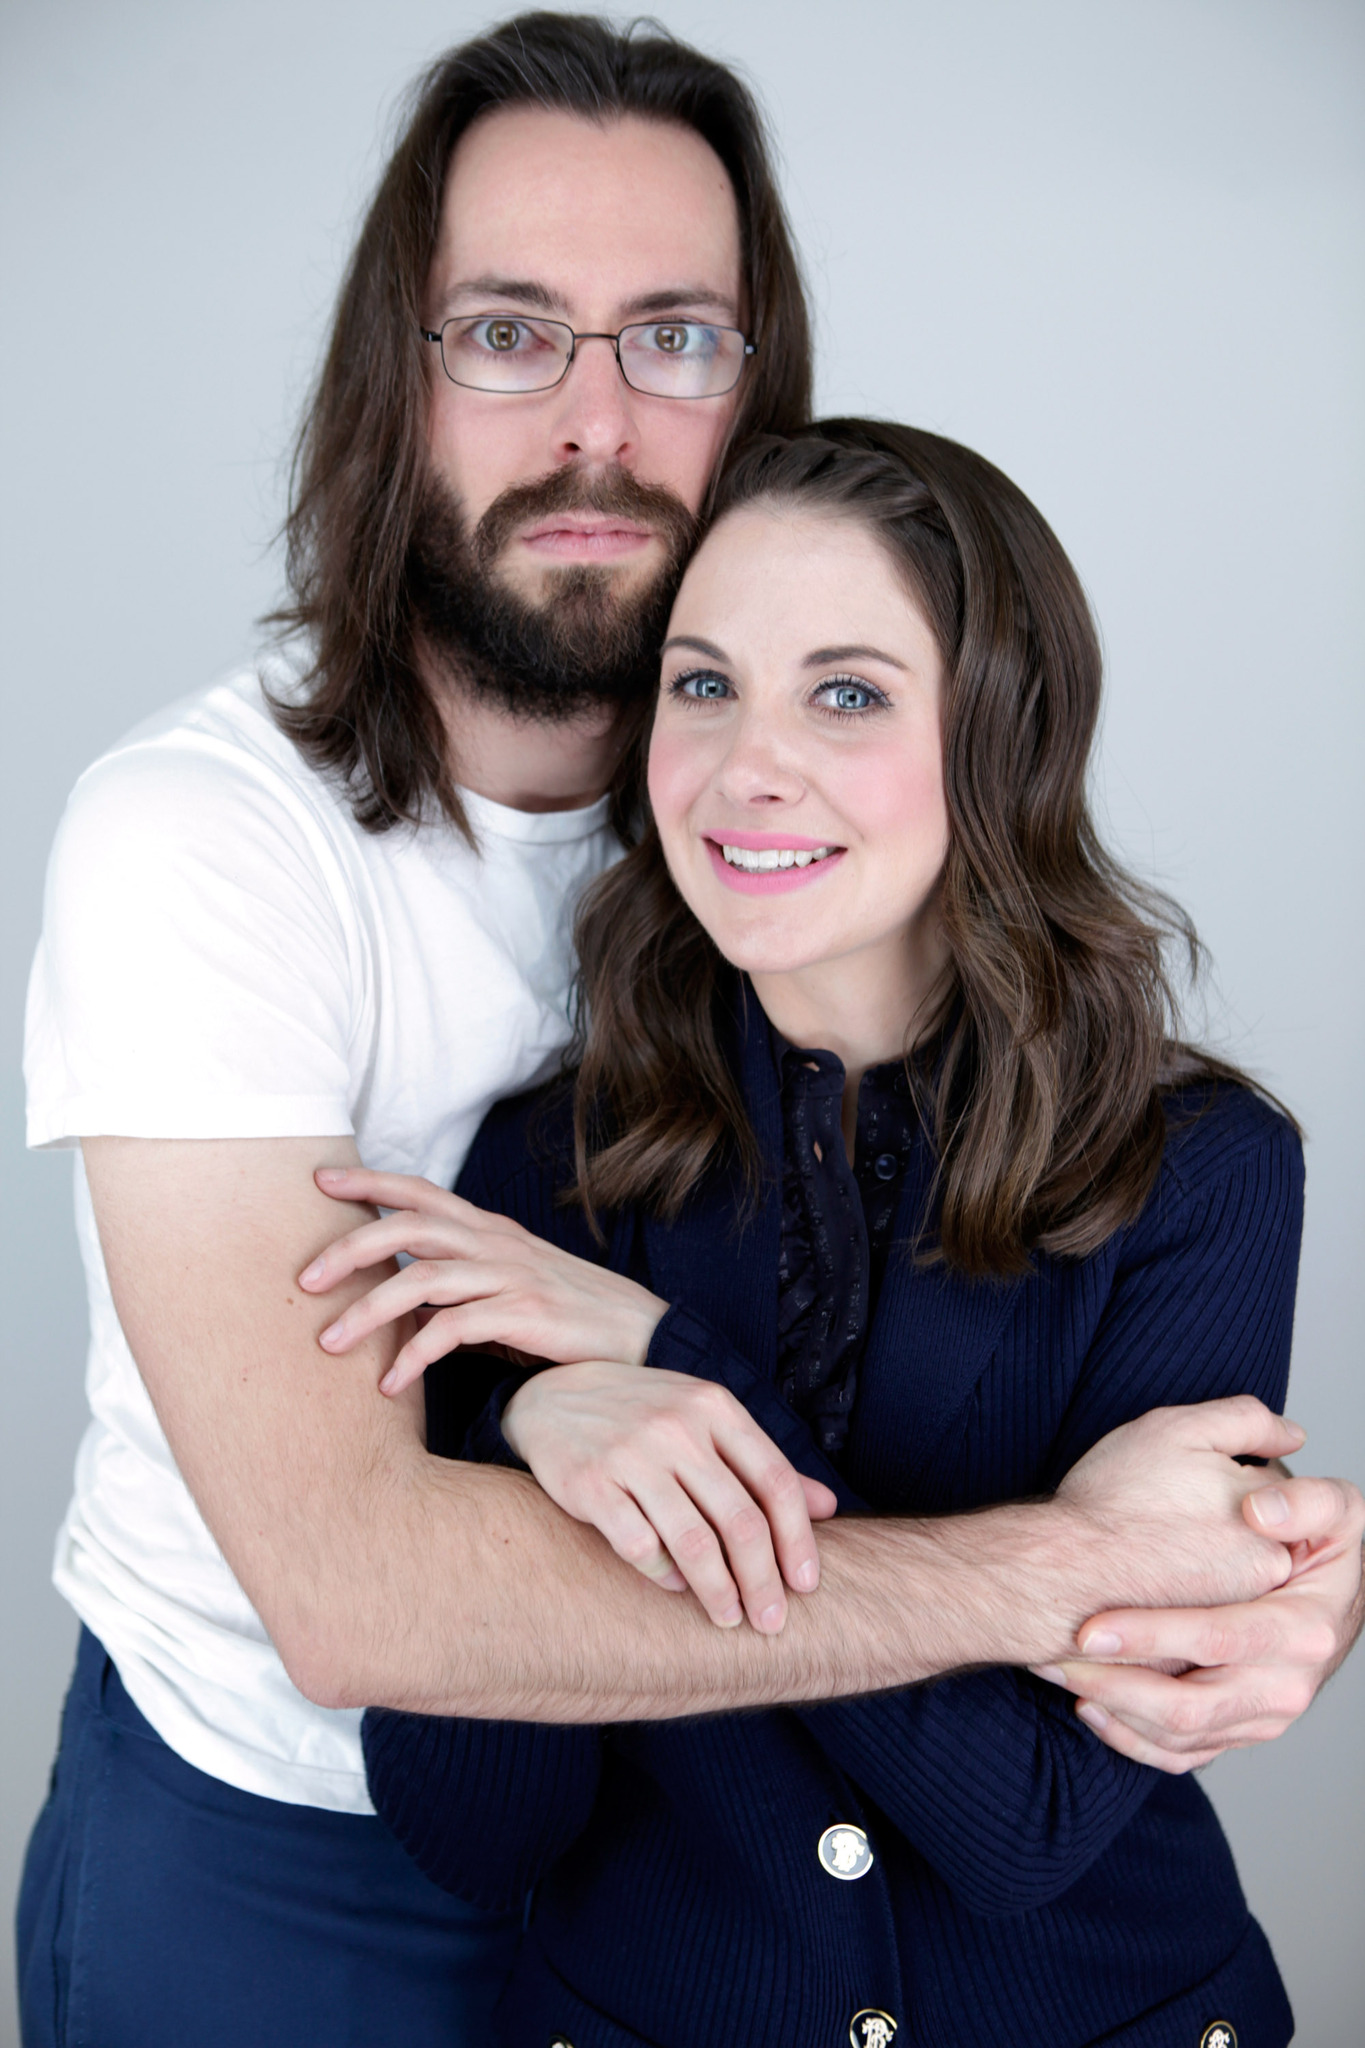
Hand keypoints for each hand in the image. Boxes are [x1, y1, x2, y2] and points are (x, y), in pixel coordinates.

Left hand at [299, 1167, 667, 1394]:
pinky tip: (389, 1384)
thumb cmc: (572, 1319)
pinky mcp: (525, 1314)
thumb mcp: (510, 1292)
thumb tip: (406, 1313)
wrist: (644, 1338)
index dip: (370, 1182)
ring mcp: (512, 1275)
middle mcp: (497, 1243)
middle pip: (410, 1226)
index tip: (319, 1180)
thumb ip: (460, 1292)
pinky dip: (415, 1355)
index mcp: (490, 1230)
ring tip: (328, 1342)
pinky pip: (455, 1330)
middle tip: (304, 1278)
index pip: (421, 1192)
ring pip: (423, 1277)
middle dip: (350, 1246)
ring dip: (369, 1309)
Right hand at [501, 1361, 837, 1633]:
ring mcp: (631, 1453)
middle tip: (772, 1623)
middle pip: (740, 1520)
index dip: (798, 1540)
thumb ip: (760, 1463)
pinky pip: (640, 1546)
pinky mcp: (590, 1483)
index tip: (806, 1586)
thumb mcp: (705, 1422)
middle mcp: (677, 1427)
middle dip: (763, 1582)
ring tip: (730, 1619)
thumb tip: (829, 1507)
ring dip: (719, 1591)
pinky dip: (664, 1575)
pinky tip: (676, 1587)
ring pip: (693, 1541)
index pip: (775, 1481)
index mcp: (715, 1407)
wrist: (550, 1398)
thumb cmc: (643, 1416)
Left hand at [1042, 1466, 1364, 1770]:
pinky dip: (1132, 1739)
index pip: (1218, 1638)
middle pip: (1189, 1706)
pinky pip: (1183, 1754)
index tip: (1089, 1628)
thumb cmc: (1328, 1543)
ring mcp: (1264, 1715)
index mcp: (1304, 1631)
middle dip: (1114, 1684)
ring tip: (1055, 1672)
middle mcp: (1286, 1685)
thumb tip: (1259, 1511)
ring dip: (1112, 1709)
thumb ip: (1309, 1501)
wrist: (1339, 1593)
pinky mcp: (1242, 1730)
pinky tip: (1091, 1708)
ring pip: (1179, 1736)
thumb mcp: (1340, 1511)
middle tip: (1054, 1657)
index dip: (1151, 1635)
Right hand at [1053, 1396, 1306, 1614]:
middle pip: (1249, 1537)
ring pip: (1223, 1578)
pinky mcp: (1199, 1657)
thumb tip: (1294, 1435)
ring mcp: (1233, 1624)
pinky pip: (1196, 1617)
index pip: (1263, 1488)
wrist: (1063, 1574)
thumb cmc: (1113, 1501)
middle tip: (1163, 1515)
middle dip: (1215, 1522)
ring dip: (1196, 1562)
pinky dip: (1176, 1600)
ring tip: (1150, 1546)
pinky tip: (1144, 1582)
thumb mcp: (1179, 1431)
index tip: (1177, 1480)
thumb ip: (1246, 1421)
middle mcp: (1262, 1580)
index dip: (1215, 1474)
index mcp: (1268, 1528)